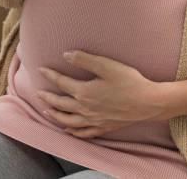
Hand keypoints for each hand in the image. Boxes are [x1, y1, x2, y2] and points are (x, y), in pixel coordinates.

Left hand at [35, 51, 167, 137]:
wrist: (148, 103)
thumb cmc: (129, 81)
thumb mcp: (106, 65)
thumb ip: (84, 59)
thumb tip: (66, 54)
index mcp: (84, 92)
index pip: (61, 83)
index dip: (50, 75)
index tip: (41, 69)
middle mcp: (85, 109)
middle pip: (60, 104)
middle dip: (47, 98)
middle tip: (38, 93)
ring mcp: (93, 120)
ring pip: (68, 120)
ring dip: (55, 115)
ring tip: (47, 110)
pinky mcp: (103, 127)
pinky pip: (83, 132)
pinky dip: (72, 131)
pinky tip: (68, 129)